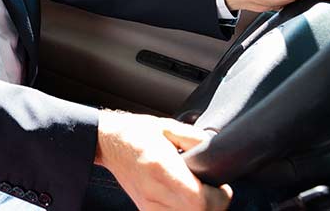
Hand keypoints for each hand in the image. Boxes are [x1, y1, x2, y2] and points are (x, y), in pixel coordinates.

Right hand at [95, 111, 231, 210]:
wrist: (108, 143)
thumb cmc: (134, 133)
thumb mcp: (167, 127)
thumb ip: (195, 138)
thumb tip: (215, 148)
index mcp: (161, 168)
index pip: (200, 200)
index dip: (219, 196)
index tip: (221, 185)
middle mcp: (155, 191)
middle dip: (215, 205)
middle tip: (213, 189)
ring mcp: (149, 205)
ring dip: (200, 210)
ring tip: (200, 193)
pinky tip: (185, 199)